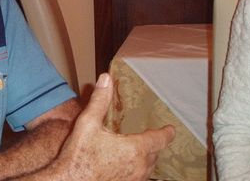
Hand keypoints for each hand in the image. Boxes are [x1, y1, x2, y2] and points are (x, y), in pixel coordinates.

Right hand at [55, 73, 174, 180]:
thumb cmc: (78, 155)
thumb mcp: (87, 123)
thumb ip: (99, 100)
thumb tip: (106, 78)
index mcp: (134, 149)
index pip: (159, 139)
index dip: (166, 133)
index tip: (171, 129)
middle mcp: (139, 167)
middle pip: (154, 154)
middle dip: (153, 145)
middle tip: (151, 137)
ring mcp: (133, 180)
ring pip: (148, 168)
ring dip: (147, 158)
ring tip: (141, 150)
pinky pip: (139, 176)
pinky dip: (138, 168)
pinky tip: (126, 164)